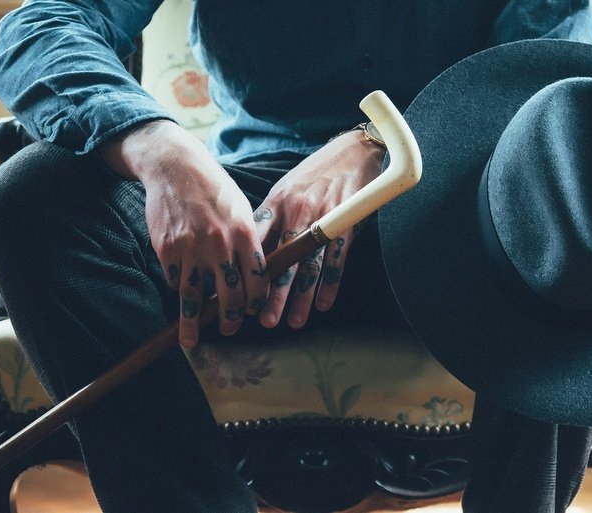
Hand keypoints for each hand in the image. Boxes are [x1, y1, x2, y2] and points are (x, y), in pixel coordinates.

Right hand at [100, 120, 269, 347]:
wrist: (176, 169)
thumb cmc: (215, 190)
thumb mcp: (242, 210)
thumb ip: (250, 242)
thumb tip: (257, 276)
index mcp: (245, 234)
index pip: (257, 281)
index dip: (256, 303)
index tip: (253, 313)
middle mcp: (220, 245)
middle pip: (229, 295)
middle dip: (229, 319)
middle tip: (228, 329)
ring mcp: (191, 249)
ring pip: (195, 296)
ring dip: (194, 321)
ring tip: (192, 339)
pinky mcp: (167, 249)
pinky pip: (174, 280)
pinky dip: (179, 289)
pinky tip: (181, 294)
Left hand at [254, 128, 384, 328]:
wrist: (353, 151)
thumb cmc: (314, 173)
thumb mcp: (285, 189)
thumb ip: (269, 219)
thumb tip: (251, 251)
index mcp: (277, 204)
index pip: (256, 243)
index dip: (246, 270)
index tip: (237, 295)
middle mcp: (297, 213)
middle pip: (282, 262)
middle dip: (272, 295)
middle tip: (263, 321)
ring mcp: (322, 221)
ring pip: (308, 267)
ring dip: (301, 298)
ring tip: (294, 322)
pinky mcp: (346, 225)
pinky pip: (336, 261)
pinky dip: (329, 285)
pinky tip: (322, 304)